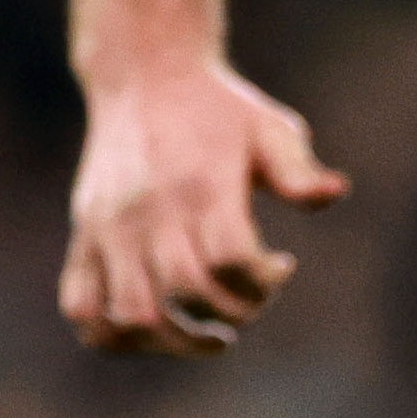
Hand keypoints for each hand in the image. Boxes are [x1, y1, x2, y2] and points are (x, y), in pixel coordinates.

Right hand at [58, 61, 348, 357]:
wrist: (146, 75)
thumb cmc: (221, 109)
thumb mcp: (271, 128)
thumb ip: (300, 170)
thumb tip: (335, 194)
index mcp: (203, 186)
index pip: (231, 262)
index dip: (264, 283)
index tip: (282, 265)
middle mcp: (150, 212)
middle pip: (184, 294)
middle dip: (228, 314)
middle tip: (250, 300)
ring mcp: (109, 228)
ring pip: (130, 314)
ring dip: (173, 342)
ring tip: (206, 335)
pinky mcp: (83, 236)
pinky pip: (80, 306)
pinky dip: (111, 335)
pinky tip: (152, 330)